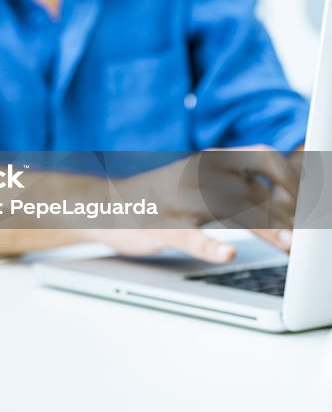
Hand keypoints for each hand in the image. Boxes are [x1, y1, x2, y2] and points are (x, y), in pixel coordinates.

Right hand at [92, 145, 298, 262]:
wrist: (103, 203)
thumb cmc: (161, 197)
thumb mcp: (201, 180)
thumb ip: (239, 183)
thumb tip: (288, 192)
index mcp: (210, 160)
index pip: (264, 157)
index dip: (293, 180)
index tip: (308, 206)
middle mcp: (198, 174)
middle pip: (256, 186)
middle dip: (288, 210)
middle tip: (304, 234)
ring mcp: (180, 201)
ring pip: (232, 208)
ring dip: (267, 229)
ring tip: (290, 247)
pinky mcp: (162, 228)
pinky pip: (190, 237)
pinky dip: (211, 246)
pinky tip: (228, 254)